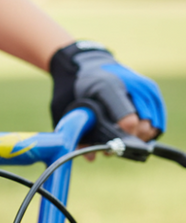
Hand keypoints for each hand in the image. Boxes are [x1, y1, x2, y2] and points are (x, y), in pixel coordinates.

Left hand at [50, 41, 165, 139]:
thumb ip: (76, 133)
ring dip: (140, 136)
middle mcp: (129, 85)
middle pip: (143, 125)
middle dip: (130, 140)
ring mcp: (142, 86)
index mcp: (106, 88)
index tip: (109, 146)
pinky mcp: (150, 88)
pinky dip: (149, 128)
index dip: (121, 139)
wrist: (86, 63)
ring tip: (123, 137)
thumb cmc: (75, 89)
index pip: (128, 121)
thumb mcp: (65, 108)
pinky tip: (134, 132)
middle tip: (115, 144)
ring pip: (153, 123)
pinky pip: (157, 116)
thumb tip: (91, 159)